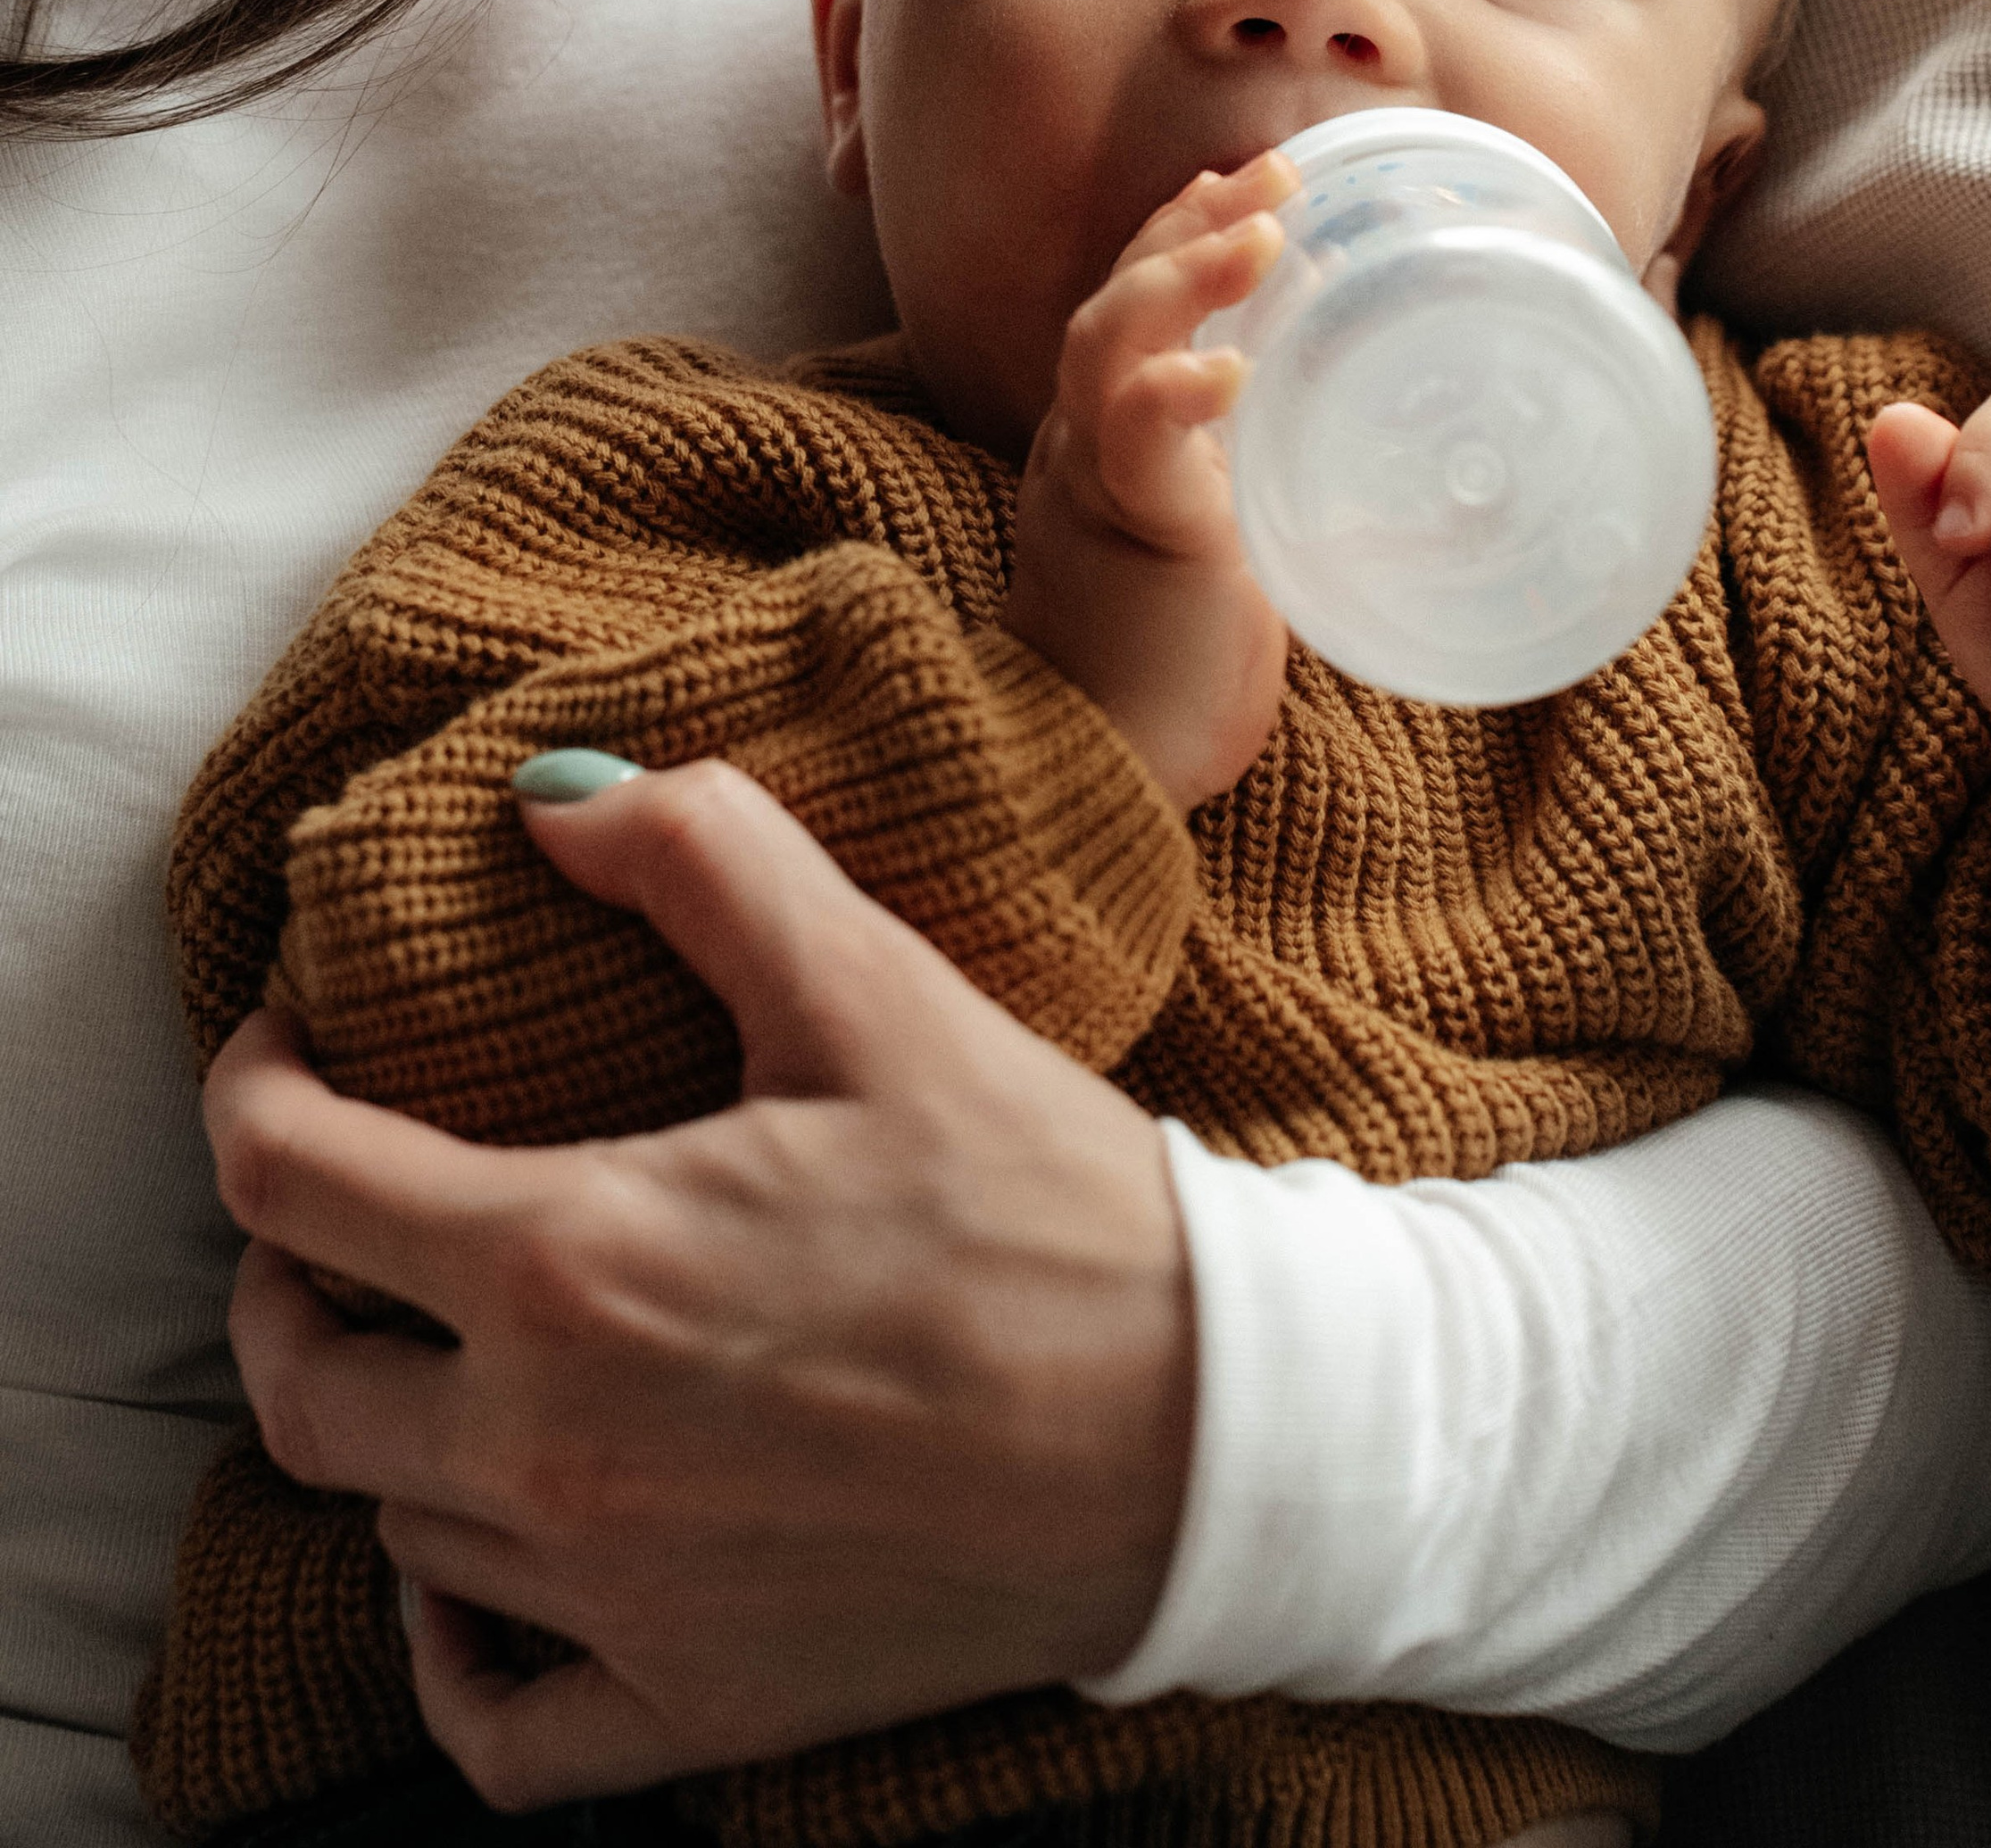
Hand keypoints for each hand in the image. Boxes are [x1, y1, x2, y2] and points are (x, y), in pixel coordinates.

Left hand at [206, 763, 1194, 1811]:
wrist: (1206, 1432)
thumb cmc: (1043, 1204)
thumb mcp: (877, 989)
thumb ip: (707, 861)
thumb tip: (554, 797)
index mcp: (570, 1262)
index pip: (285, 1179)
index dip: (254, 1085)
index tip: (290, 1040)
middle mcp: (550, 1451)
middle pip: (294, 1375)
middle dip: (283, 1269)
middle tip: (340, 1196)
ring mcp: (614, 1600)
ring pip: (393, 1520)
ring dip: (391, 1415)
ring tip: (449, 1338)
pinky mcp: (698, 1707)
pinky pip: (492, 1723)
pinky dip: (451, 1650)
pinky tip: (483, 1571)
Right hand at [1002, 151, 1294, 813]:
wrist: (1106, 766)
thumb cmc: (1171, 667)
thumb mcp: (1237, 549)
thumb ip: (1279, 498)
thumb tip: (1420, 478)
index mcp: (1108, 438)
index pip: (1131, 305)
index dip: (1181, 233)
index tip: (1249, 181)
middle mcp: (1083, 441)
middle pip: (1113, 297)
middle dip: (1189, 226)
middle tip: (1275, 175)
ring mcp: (1090, 479)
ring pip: (1104, 341)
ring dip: (1180, 275)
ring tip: (1258, 232)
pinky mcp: (1120, 529)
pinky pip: (1128, 438)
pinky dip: (1178, 391)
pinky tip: (1234, 365)